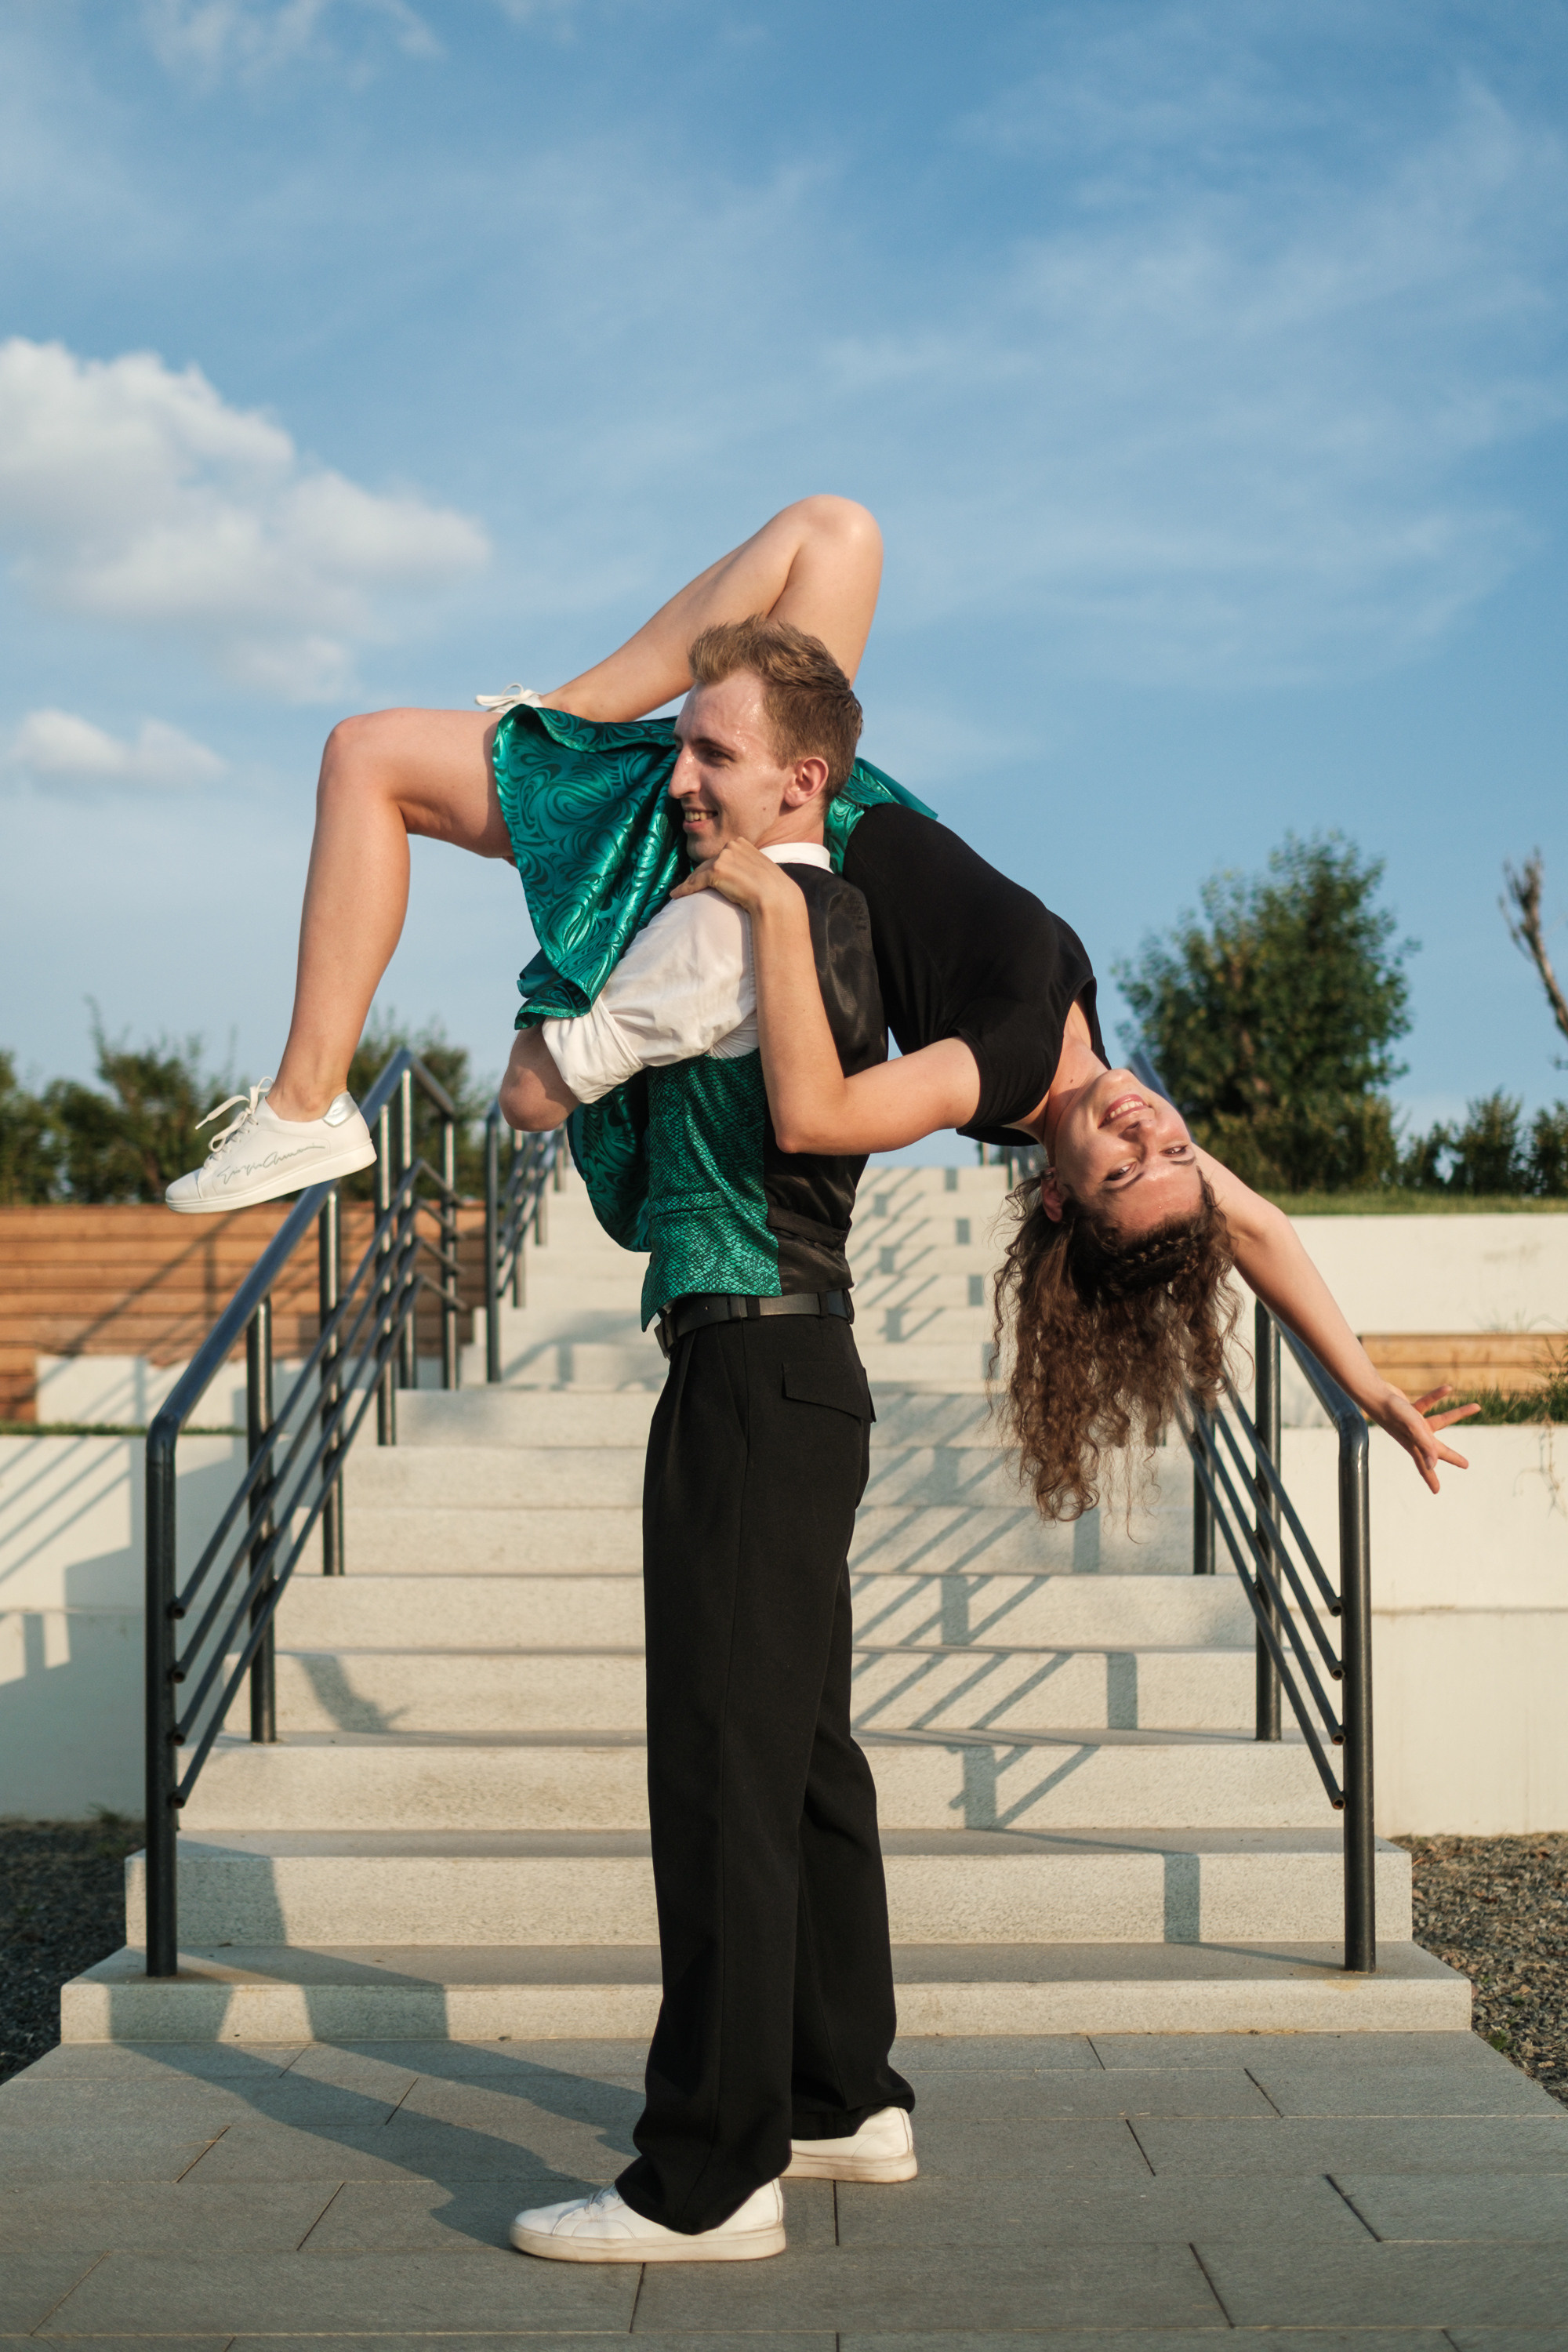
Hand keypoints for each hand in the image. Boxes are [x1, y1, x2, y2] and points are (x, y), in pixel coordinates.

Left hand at [670, 839, 796, 917]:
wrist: (776, 897)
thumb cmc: (772, 889)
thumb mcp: (759, 870)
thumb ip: (745, 866)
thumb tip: (735, 875)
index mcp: (742, 842)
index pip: (721, 856)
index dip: (711, 869)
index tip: (704, 879)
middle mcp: (732, 845)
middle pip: (709, 862)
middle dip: (699, 875)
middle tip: (688, 887)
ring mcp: (724, 857)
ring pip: (701, 872)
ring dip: (690, 883)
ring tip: (680, 892)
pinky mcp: (717, 870)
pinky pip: (696, 881)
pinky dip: (685, 889)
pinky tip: (677, 895)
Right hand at [1364, 1382, 1476, 1494]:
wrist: (1375, 1393)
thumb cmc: (1393, 1412)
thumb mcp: (1413, 1428)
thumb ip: (1425, 1445)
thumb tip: (1433, 1465)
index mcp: (1414, 1445)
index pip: (1424, 1466)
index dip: (1431, 1479)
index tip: (1436, 1491)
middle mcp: (1415, 1436)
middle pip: (1437, 1449)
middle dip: (1451, 1456)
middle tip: (1465, 1465)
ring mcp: (1412, 1423)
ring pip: (1439, 1420)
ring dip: (1457, 1413)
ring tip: (1476, 1407)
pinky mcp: (1410, 1410)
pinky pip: (1428, 1403)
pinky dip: (1437, 1396)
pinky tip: (1448, 1388)